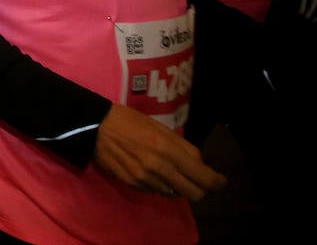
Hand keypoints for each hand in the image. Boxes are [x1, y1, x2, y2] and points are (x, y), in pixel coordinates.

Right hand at [93, 104, 226, 199]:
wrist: (95, 126)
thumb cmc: (130, 121)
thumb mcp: (161, 128)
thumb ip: (183, 148)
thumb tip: (199, 165)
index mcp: (168, 150)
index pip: (204, 177)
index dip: (218, 182)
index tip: (221, 181)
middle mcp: (159, 169)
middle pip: (194, 194)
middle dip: (201, 189)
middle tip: (199, 180)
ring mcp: (145, 180)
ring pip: (175, 194)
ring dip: (179, 186)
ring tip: (171, 172)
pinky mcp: (133, 184)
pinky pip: (156, 192)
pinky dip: (161, 185)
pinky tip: (153, 172)